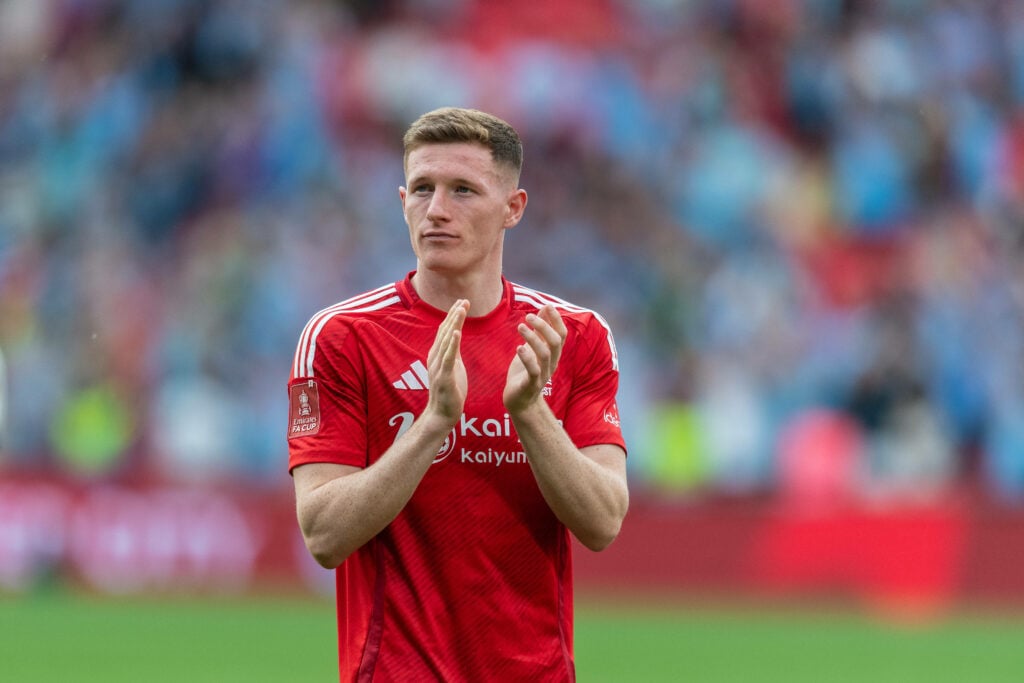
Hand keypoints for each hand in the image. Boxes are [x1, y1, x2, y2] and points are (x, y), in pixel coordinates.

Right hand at [425, 299, 468, 423]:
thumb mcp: (453, 366)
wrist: (442, 413)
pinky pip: (448, 358)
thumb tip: (456, 336)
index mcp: (438, 354)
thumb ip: (453, 351)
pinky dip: (452, 344)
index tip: (462, 302)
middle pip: (445, 331)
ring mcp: (438, 366)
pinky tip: (457, 332)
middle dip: (454, 315)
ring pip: (446, 340)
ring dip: (453, 323)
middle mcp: (435, 357)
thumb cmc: (449, 391)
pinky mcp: (444, 377)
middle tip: (463, 300)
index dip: (453, 315)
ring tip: (461, 309)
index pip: (445, 330)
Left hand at [503, 304, 565, 413]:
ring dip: (533, 338)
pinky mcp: (531, 385)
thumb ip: (539, 331)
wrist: (520, 401)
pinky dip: (527, 358)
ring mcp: (543, 375)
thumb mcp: (532, 349)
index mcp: (553, 354)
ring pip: (544, 354)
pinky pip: (533, 371)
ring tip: (520, 327)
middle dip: (544, 326)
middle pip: (555, 342)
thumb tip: (544, 309)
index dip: (556, 320)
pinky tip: (519, 348)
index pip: (562, 334)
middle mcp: (551, 363)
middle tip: (528, 316)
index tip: (547, 306)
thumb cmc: (525, 373)